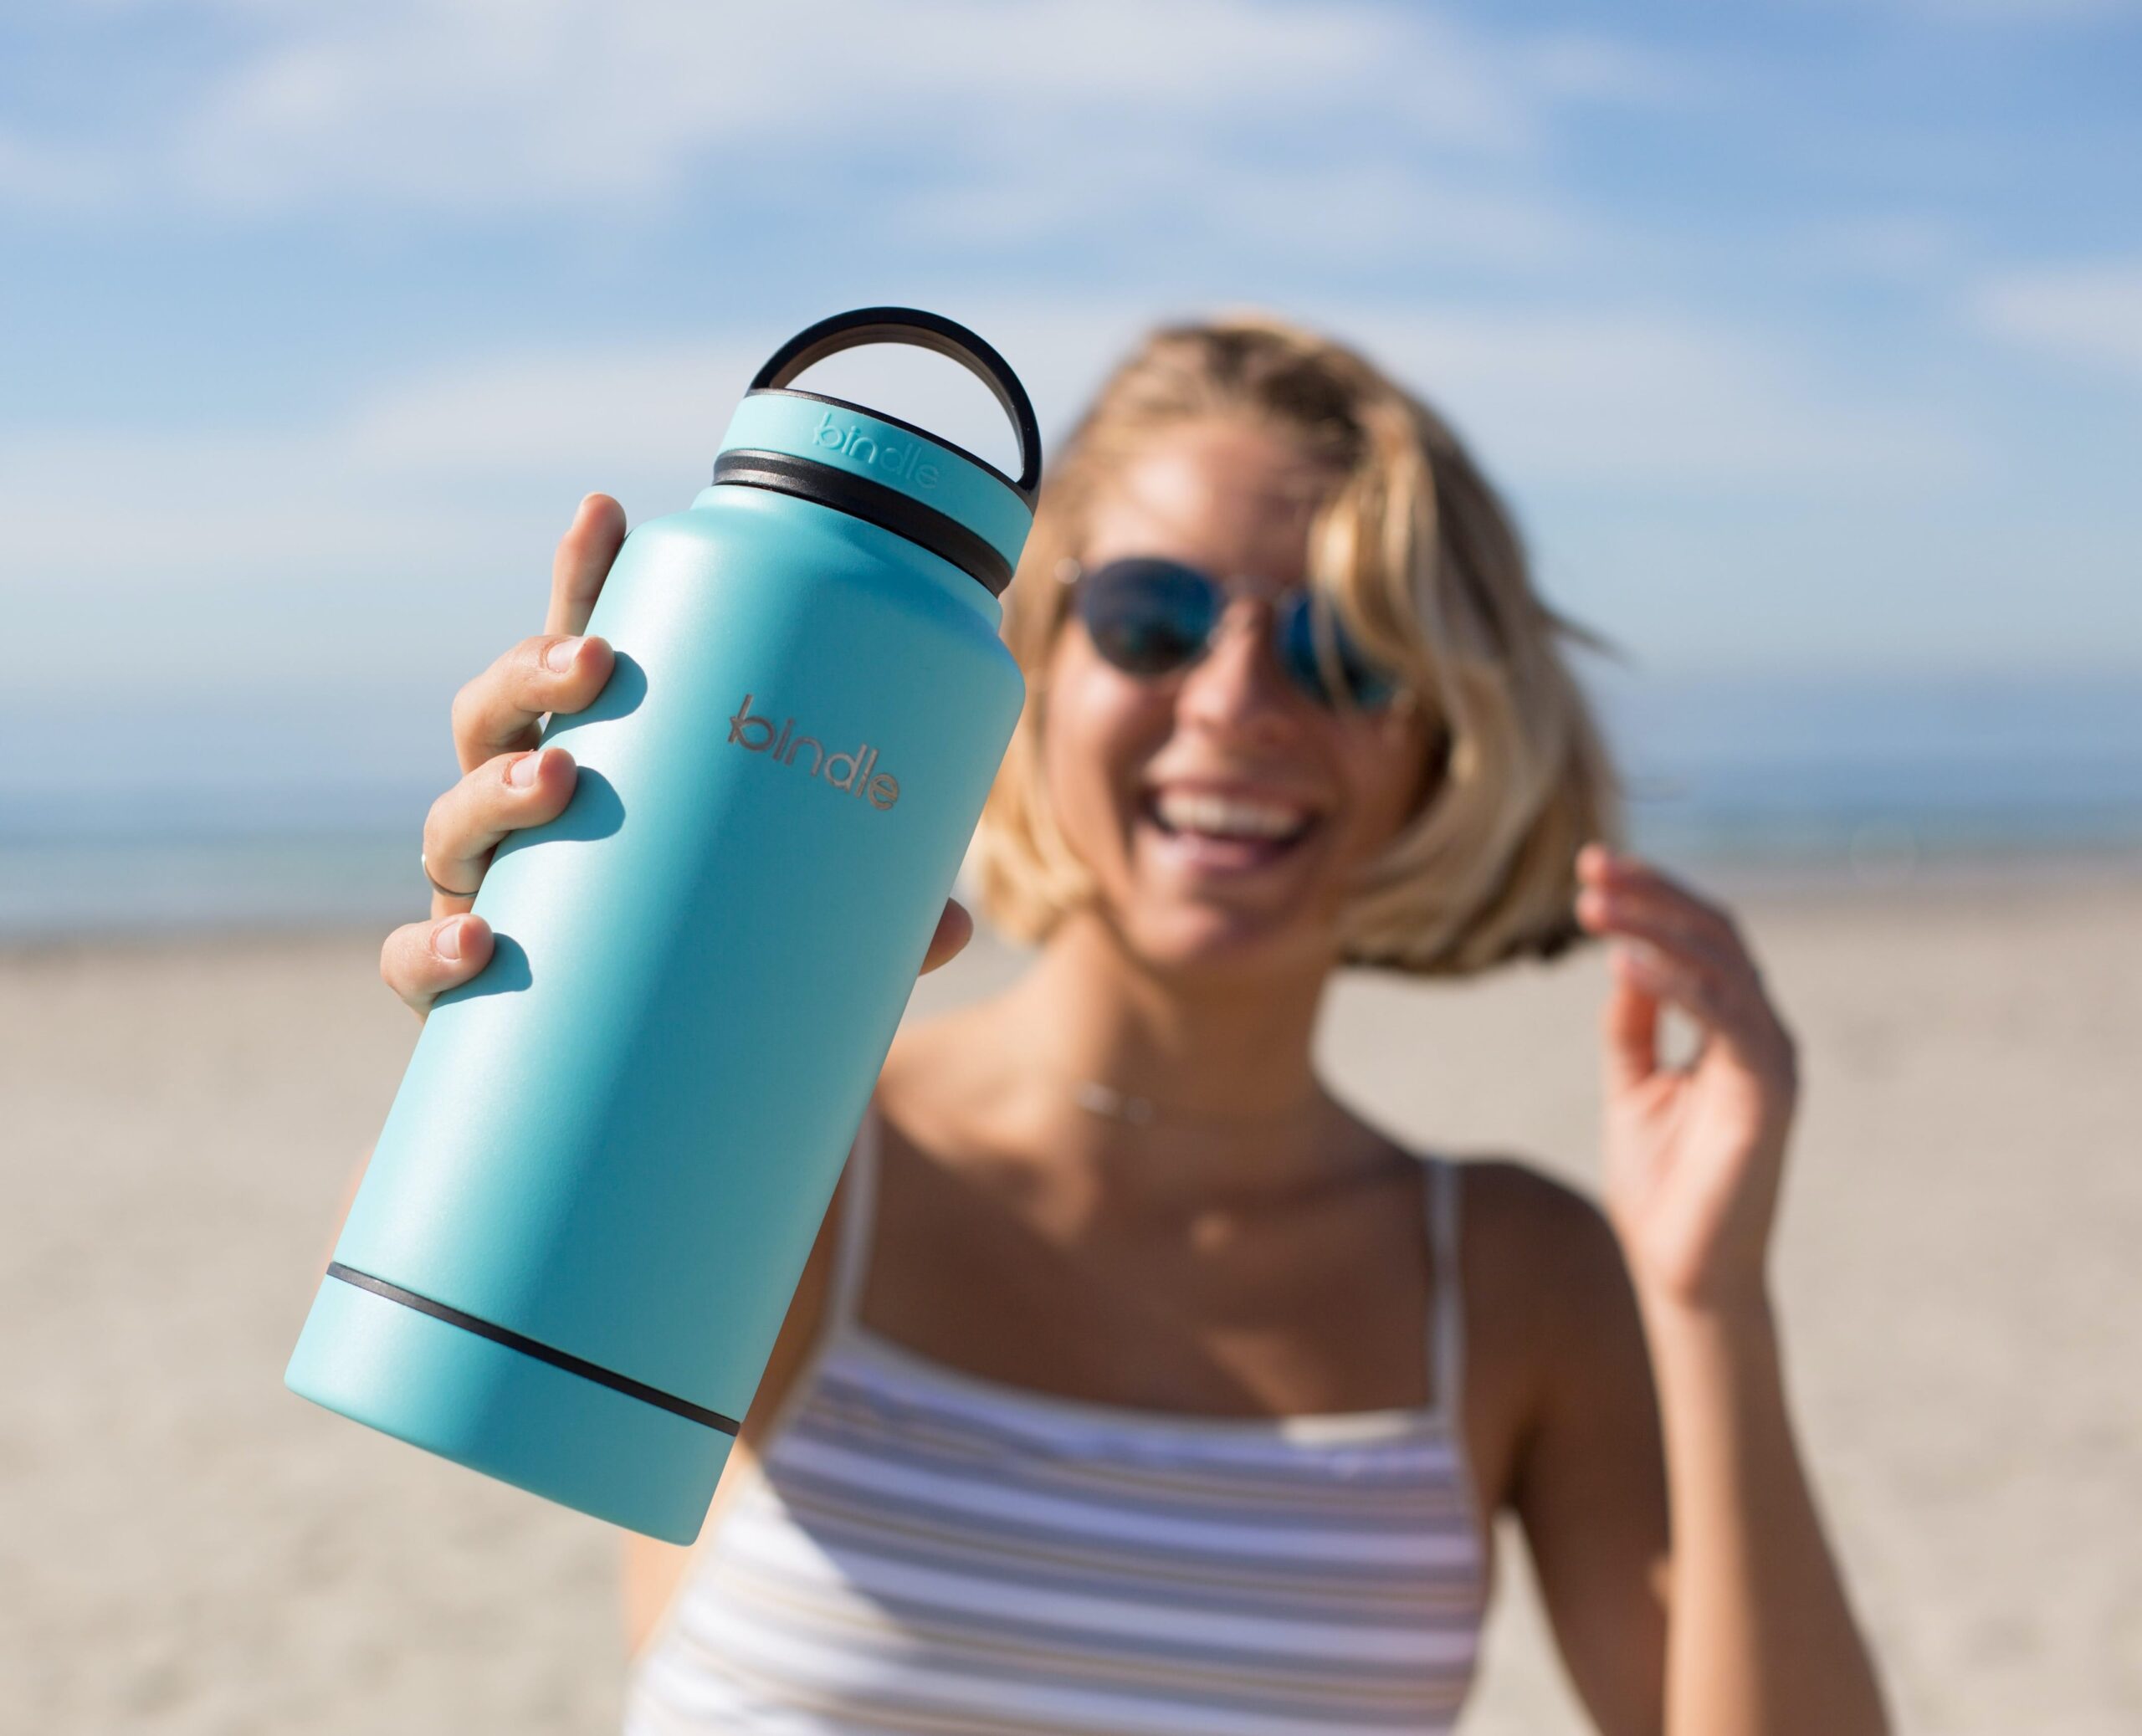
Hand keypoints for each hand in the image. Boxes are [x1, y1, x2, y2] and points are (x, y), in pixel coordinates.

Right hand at [380, 493, 973, 1015]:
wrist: (615, 1113)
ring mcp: (482, 902)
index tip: (605, 510)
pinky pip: (412, 962)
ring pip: (447, 820)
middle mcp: (524, 829)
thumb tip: (954, 925)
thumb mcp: (788, 937)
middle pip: (494, 717)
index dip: (581, 583)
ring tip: (555, 776)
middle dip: (533, 670)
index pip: (578, 666)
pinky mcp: (455, 997)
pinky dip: (433, 949)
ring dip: (493, 786)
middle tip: (597, 661)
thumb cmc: (699, 986)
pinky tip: (480, 943)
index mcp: (597, 782)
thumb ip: (863, 923)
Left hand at [1574, 843, 1799, 1315]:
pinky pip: (1725, 1018)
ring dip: (1655, 927)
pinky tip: (1624, 961)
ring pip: (1721, 963)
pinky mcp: (1769, 1093)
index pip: (1700, 937)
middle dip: (1651, 894)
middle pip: (1714, 934)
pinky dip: (1675, 984)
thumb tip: (1622, 955)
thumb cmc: (1662, 1183)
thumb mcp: (1632, 1082)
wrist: (1683, 1271)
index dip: (1652, 895)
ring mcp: (1771, 1060)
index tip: (1592, 866)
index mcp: (1732, 1027)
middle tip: (1589, 868)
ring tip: (1592, 905)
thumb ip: (1633, 1022)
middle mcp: (1761, 1033)